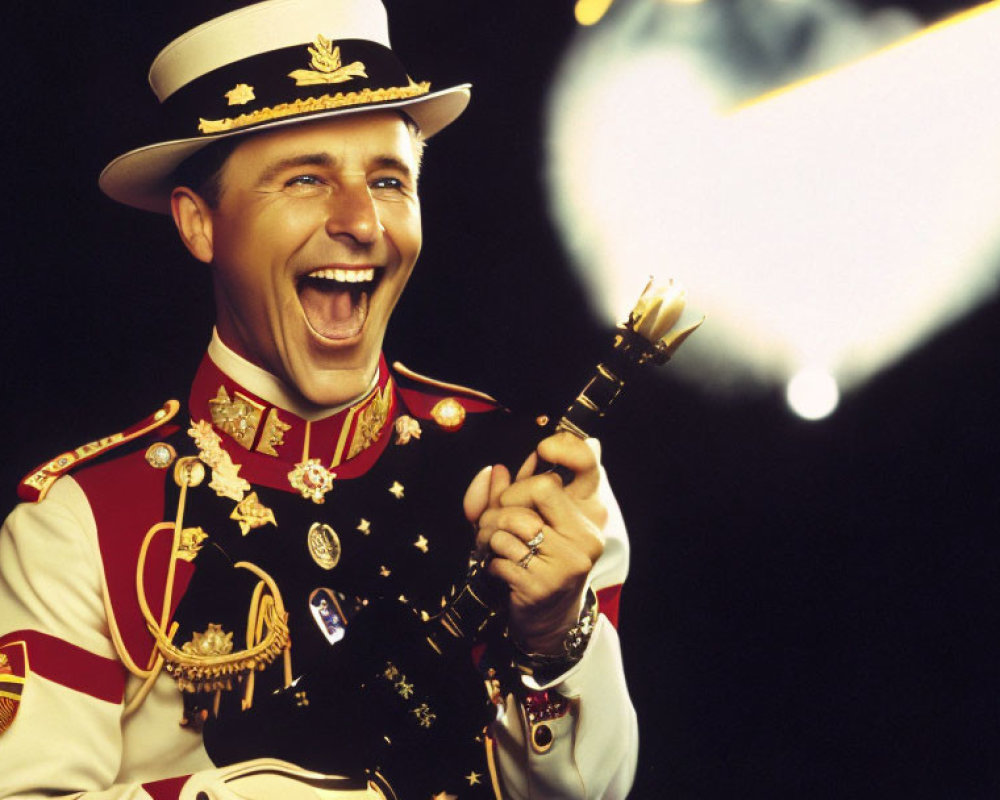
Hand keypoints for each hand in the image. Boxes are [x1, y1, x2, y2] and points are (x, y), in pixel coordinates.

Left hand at [463, 433, 606, 654]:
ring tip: (490, 547)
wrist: (548, 621)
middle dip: (503, 503)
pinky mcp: (544, 586)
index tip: (543, 449)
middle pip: (537, 489)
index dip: (566, 449)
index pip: (585, 467)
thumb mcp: (524, 522)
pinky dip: (490, 562)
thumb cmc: (535, 562)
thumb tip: (495, 469)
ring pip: (511, 524)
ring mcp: (567, 563)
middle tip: (492, 523)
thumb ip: (507, 494)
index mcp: (588, 516)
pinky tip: (499, 570)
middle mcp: (585, 537)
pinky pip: (501, 556)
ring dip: (487, 536)